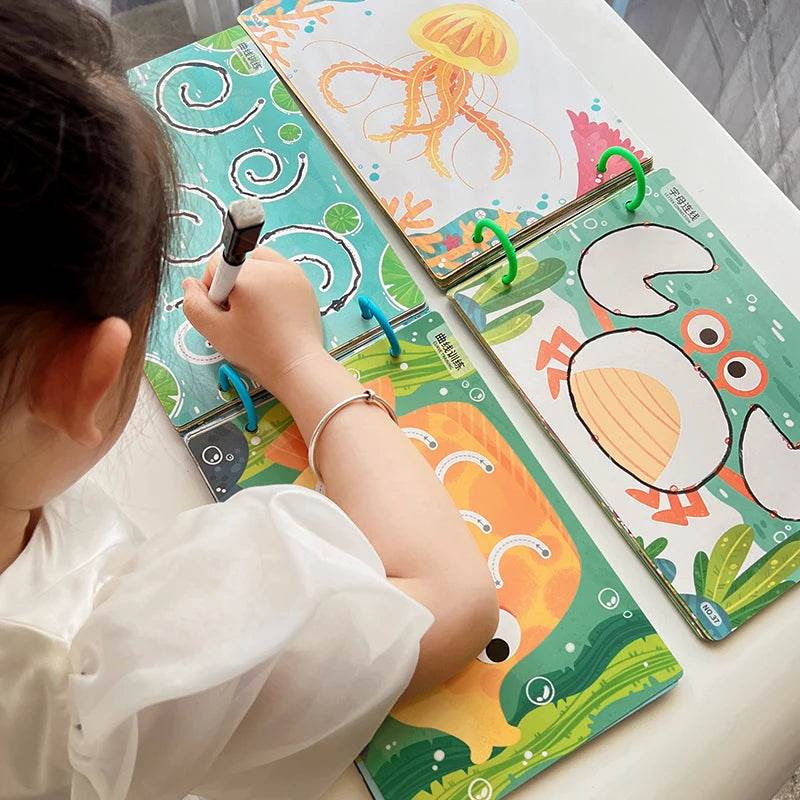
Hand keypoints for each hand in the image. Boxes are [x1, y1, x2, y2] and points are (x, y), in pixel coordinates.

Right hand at [182, 248, 323, 392]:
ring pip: (259, 265)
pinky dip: (272, 288)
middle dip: (233, 287)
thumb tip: (190, 283)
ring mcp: (293, 273)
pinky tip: (273, 314)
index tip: (225, 313)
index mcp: (248, 274)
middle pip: (238, 264)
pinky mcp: (305, 284)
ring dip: (252, 283)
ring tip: (257, 314)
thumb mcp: (213, 330)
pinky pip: (279, 275)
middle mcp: (273, 266)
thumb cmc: (258, 351)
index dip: (213, 291)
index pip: (215, 265)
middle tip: (241, 317)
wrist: (298, 367)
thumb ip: (193, 303)